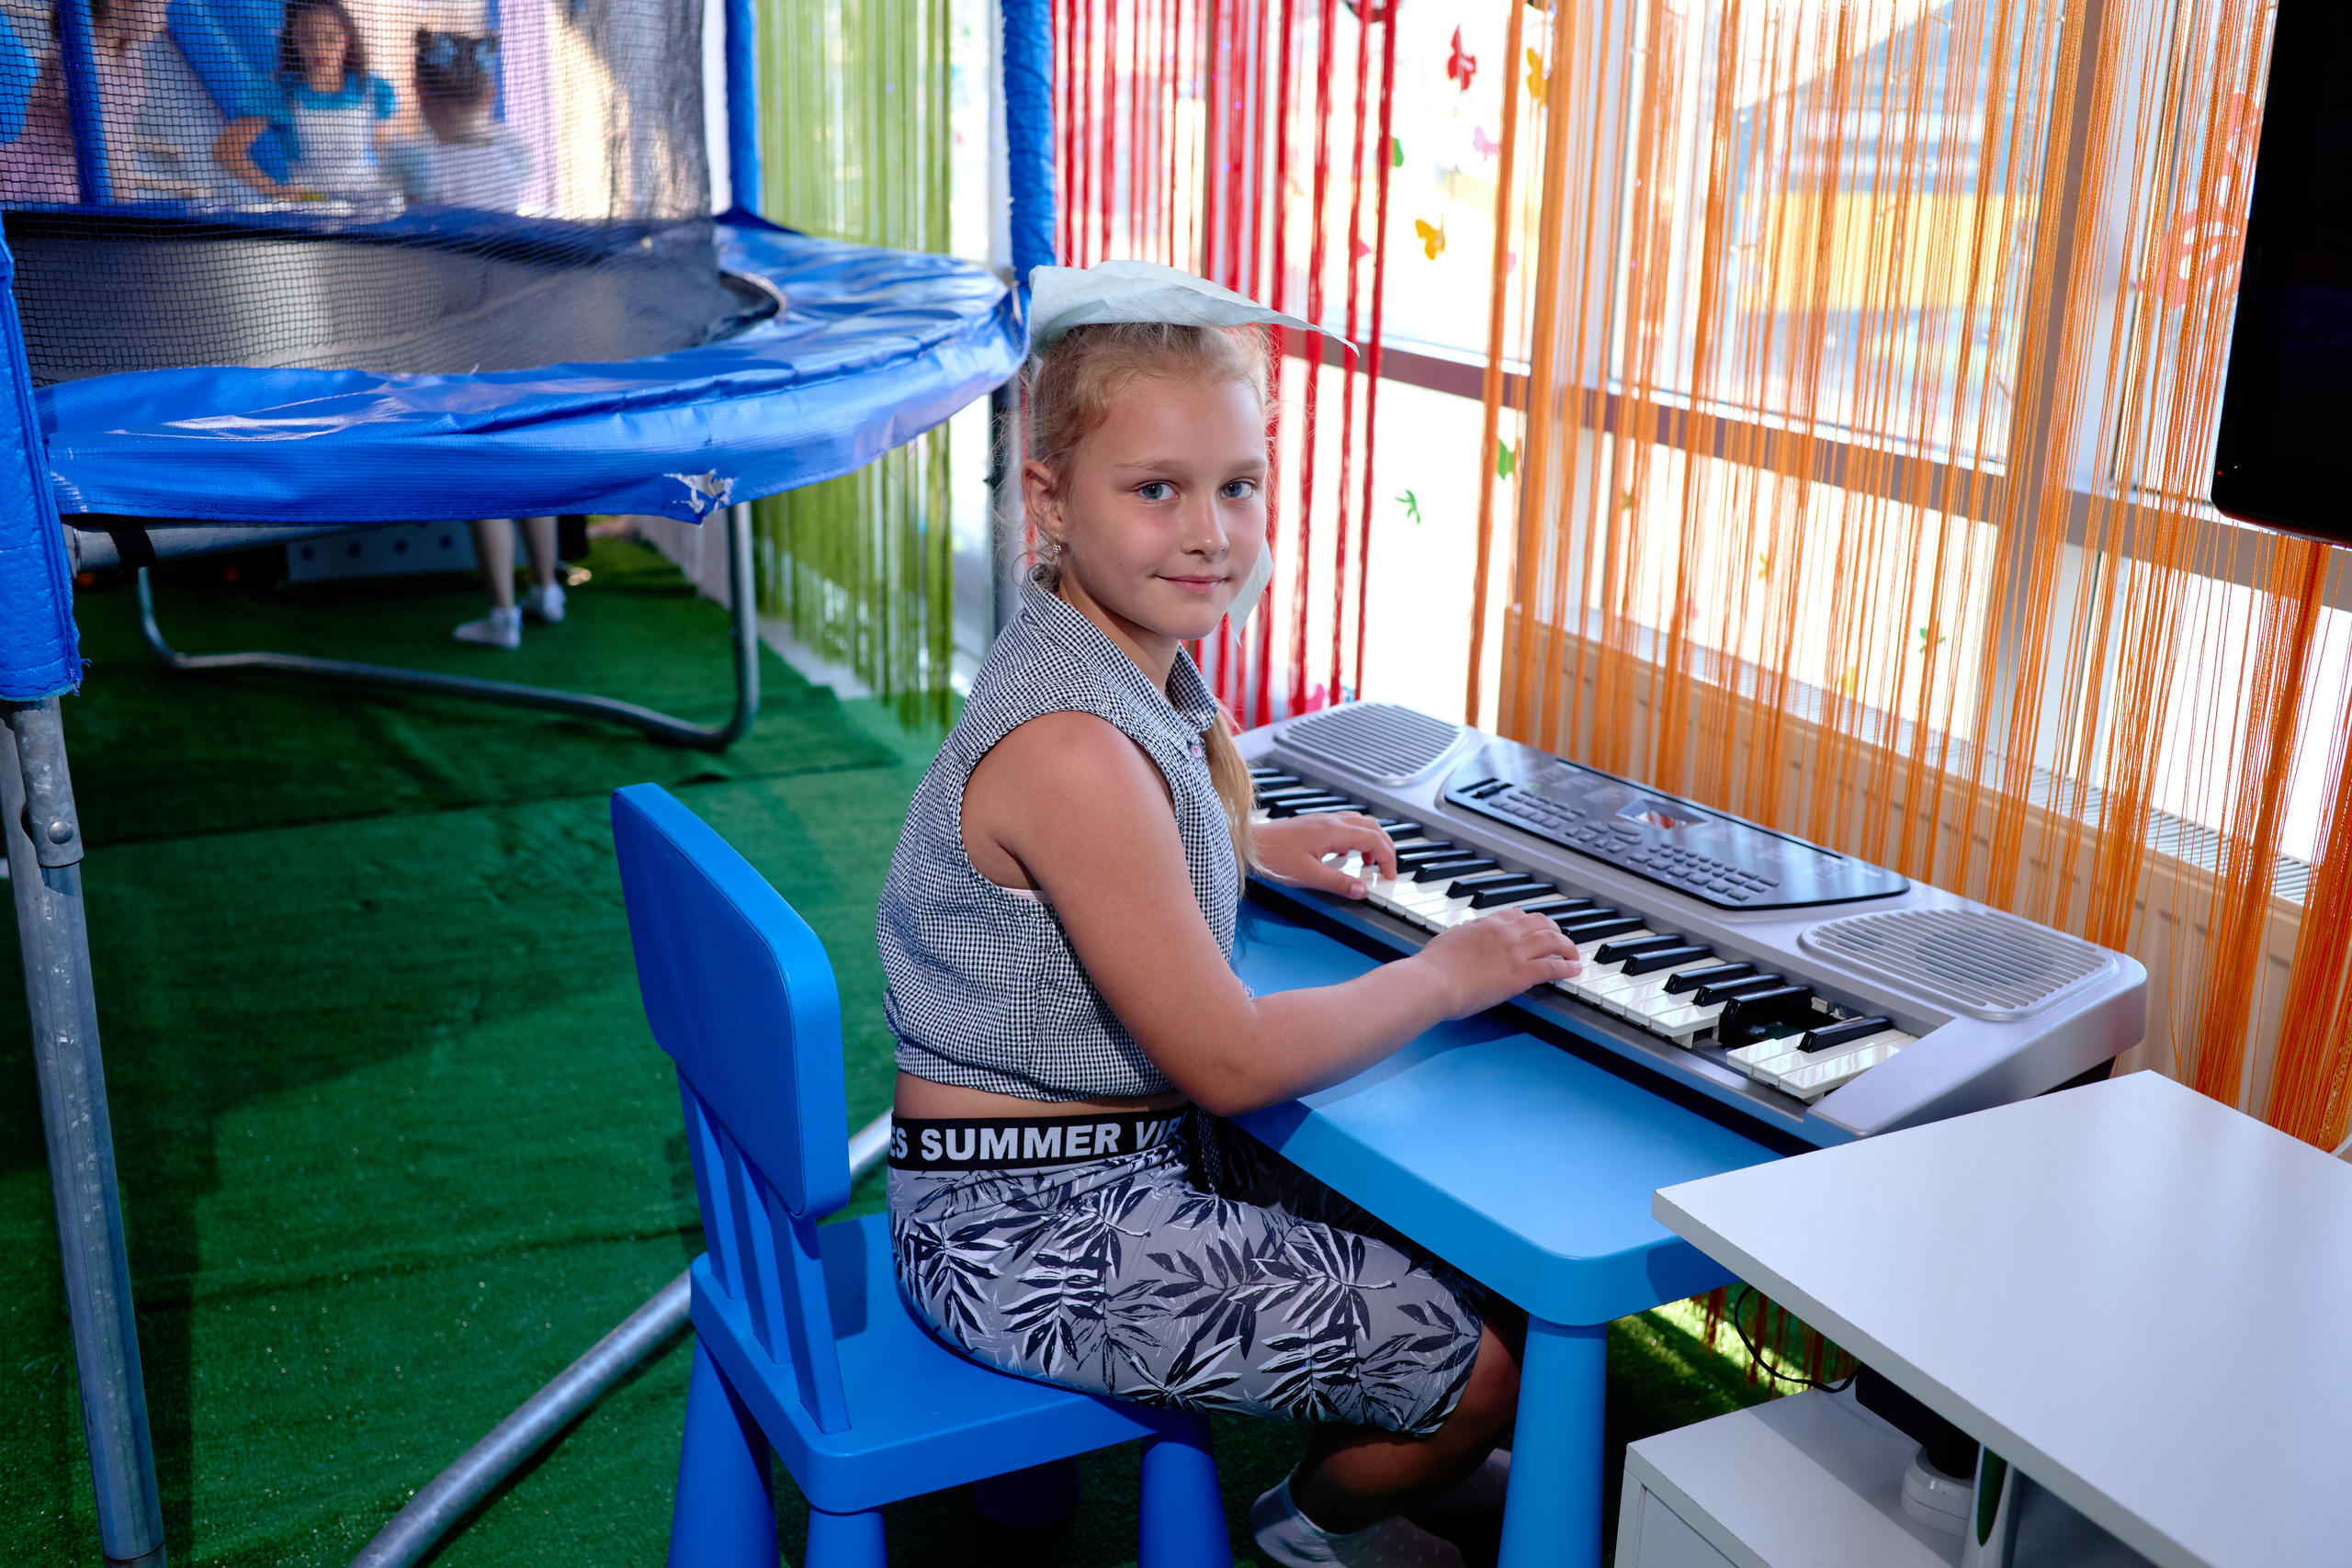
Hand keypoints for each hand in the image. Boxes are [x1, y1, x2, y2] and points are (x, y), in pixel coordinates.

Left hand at [1251, 811, 1397, 899]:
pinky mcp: (1313, 825)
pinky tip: (1345, 855)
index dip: (1387, 857)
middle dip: (1385, 847)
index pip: (1374, 839)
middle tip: (1387, 868)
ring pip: (1359, 824)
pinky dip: (1355, 839)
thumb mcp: (1309, 876)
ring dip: (1371, 841)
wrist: (1249, 845)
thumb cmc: (1274, 857)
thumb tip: (1363, 891)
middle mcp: (1330, 821)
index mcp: (1333, 831)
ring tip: (1369, 864)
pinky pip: (1344, 826)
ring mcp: (1322, 821)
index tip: (1389, 875)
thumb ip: (1339, 883)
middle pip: (1372, 827)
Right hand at [1415, 907, 1582, 1016]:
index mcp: (1486, 925)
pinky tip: (1574, 969)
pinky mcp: (1520, 974)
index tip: (1535, 928)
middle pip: (1540, 923)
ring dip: (1567, 947)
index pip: (1516, 915)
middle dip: (1554, 930)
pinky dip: (1567, 967)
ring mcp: (1514, 952)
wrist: (1433, 982)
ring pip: (1552, 940)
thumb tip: (1464, 933)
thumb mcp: (1447, 939)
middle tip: (1560, 940)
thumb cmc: (1433, 967)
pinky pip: (1552, 966)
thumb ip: (1461, 935)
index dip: (1530, 921)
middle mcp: (1504, 933)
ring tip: (1573, 955)